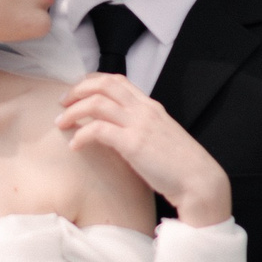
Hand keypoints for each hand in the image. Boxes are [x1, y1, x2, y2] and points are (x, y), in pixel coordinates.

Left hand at [56, 73, 231, 224]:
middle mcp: (144, 110)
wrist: (200, 181)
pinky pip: (98, 130)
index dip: (92, 81)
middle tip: (62, 102)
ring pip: (96, 103)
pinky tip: (75, 146)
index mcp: (151, 106)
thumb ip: (139, 129)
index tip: (77, 92)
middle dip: (78, 89)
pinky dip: (81, 135)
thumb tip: (115, 133)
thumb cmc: (180, 166)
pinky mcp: (133, 143)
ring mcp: (139, 124)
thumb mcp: (159, 138)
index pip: (117, 80)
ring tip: (61, 123)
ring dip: (73, 111)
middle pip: (103, 84)